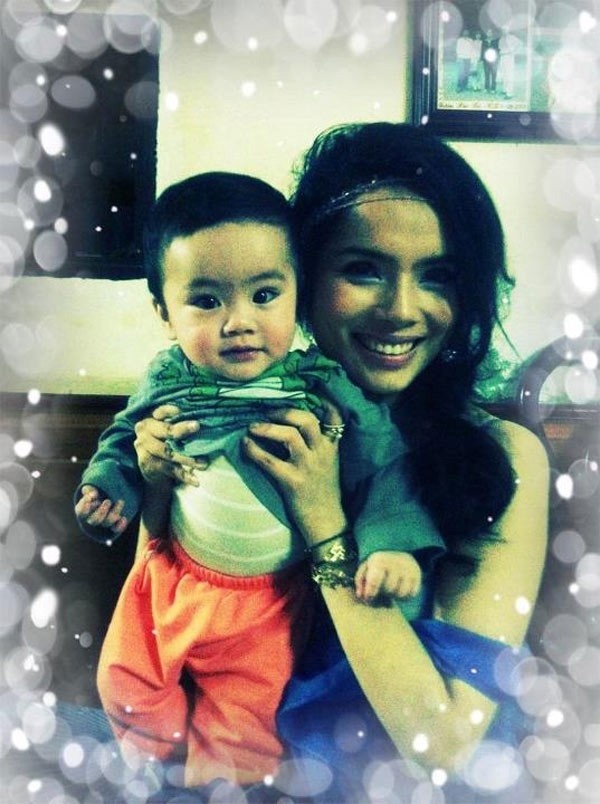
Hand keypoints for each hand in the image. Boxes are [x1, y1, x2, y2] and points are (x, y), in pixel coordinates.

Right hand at [75, 485, 128, 534]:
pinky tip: (123, 518)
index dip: (86, 504)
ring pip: (107, 522)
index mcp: (83, 511)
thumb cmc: (97, 490)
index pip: (81, 512)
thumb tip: (90, 491)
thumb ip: (90, 489)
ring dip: (114, 513)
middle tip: (108, 501)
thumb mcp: (92, 488)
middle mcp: (91, 519)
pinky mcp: (113, 525)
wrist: (109, 495)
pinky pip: (116, 529)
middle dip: (102, 511)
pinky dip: (120, 525)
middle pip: (95, 521)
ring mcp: (103, 523)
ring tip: (120, 501)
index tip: (94, 494)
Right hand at [133, 405, 207, 486]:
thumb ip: (179, 421)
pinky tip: (195, 481)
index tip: (183, 410)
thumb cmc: (166, 439)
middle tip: (197, 426)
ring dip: (187, 459)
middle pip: (165, 430)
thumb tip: (206, 417)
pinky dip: (183, 475)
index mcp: (151, 416)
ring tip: (204, 463)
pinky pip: (168, 469)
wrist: (151, 465)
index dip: (171, 410)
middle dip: (181, 429)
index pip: (160, 410)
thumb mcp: (169, 427)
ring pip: (168, 452)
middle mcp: (144, 429)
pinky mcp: (147, 463)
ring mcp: (143, 447)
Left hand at [242, 402, 346, 543]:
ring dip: (268, 428)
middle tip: (267, 411)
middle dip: (284, 411)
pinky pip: (270, 461)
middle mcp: (321, 452)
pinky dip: (255, 450)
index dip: (322, 399)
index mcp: (331, 446)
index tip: (309, 388)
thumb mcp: (328, 462)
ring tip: (252, 426)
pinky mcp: (293, 482)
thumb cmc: (322, 491)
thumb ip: (316, 443)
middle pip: (307, 420)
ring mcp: (308, 467)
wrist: (326, 521)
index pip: (334, 416)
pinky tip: (246, 445)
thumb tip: (289, 423)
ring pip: (290, 436)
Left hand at [355, 551, 421, 602]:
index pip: (375, 581)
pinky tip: (399, 589)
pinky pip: (412, 594)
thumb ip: (360, 582)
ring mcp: (409, 568)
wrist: (396, 552)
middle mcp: (396, 562)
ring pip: (402, 593)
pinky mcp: (418, 575)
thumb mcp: (366, 568)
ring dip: (394, 595)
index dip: (370, 593)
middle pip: (389, 589)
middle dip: (383, 592)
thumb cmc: (377, 565)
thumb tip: (361, 596)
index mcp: (380, 560)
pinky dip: (405, 596)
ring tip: (390, 589)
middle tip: (381, 589)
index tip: (369, 597)